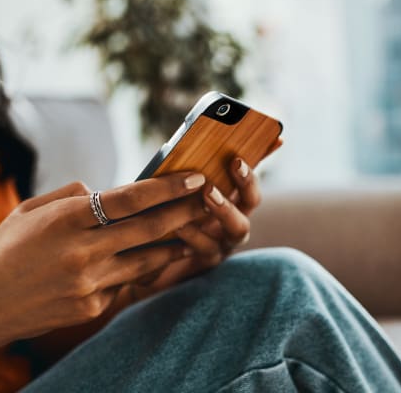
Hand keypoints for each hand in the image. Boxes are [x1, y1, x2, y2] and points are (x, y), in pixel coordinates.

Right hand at [0, 172, 207, 373]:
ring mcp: (89, 284)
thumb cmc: (5, 250)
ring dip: (175, 243)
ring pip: (148, 259)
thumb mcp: (31, 210)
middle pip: (149, 228)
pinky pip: (127, 284)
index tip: (196, 178)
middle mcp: (82, 252)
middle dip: (186, 212)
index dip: (168, 187)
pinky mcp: (92, 308)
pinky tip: (154, 260)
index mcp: (66, 219)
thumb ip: (73, 197)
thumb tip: (108, 193)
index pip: (130, 199)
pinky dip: (141, 270)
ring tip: (195, 230)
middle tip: (211, 200)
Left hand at [137, 155, 265, 293]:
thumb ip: (188, 169)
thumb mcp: (174, 188)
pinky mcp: (207, 262)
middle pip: (252, 201)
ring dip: (225, 208)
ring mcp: (224, 241)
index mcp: (230, 198)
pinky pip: (208, 248)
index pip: (249, 175)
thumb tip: (196, 138)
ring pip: (239, 228)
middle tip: (234, 164)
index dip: (256, 162)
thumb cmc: (161, 213)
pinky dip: (195, 236)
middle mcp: (233, 219)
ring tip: (207, 193)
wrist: (143, 257)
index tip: (250, 150)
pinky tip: (180, 225)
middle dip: (245, 182)